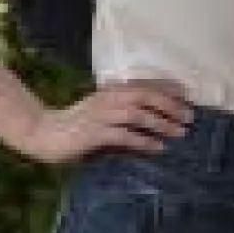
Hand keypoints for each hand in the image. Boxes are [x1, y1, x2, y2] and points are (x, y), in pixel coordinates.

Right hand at [26, 79, 193, 165]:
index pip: (143, 84)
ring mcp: (100, 116)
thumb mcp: (101, 112)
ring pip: (137, 114)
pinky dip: (143, 141)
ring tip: (179, 132)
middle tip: (190, 116)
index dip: (166, 87)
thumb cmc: (75, 125)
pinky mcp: (94, 134)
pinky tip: (158, 148)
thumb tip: (152, 117)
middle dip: (170, 104)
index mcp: (110, 91)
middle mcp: (107, 99)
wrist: (43, 132)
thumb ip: (121, 110)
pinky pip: (124, 136)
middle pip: (145, 95)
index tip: (187, 94)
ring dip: (161, 122)